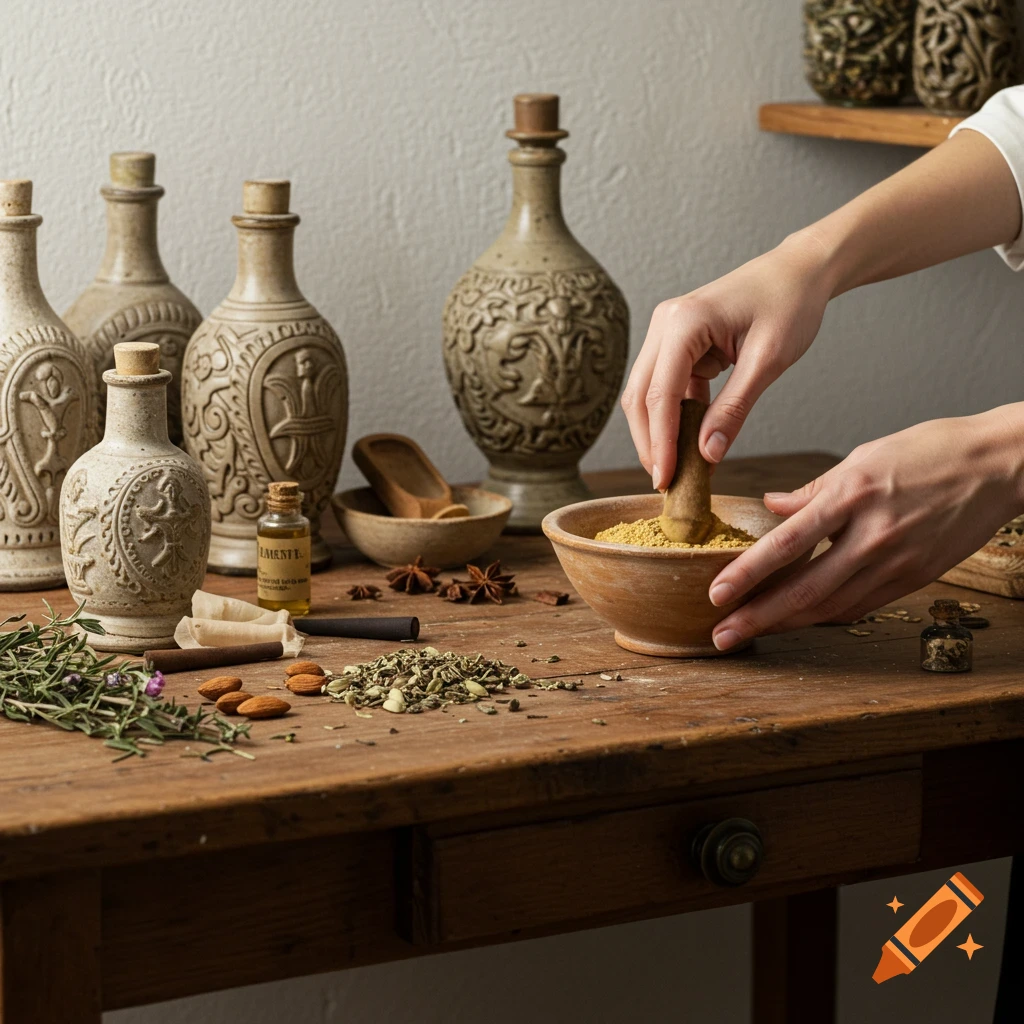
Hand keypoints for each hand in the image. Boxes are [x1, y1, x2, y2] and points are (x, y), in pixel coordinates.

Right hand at [620, 232, 834, 489]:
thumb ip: (734, 408)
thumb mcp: (767, 361)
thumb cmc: (790, 304)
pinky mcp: (678, 344)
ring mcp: (667, 332)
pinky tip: (690, 444)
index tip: (665, 480)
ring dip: (659, 432)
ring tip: (676, 469)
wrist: (800, 270)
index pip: (659, 394)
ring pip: (647, 395)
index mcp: (683, 322)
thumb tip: (707, 455)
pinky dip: (676, 417)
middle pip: (640, 396)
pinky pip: (667, 388)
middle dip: (650, 442)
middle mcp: (664, 324)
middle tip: (666, 484)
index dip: (660, 442)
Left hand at [708, 408, 1023, 650]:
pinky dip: (826, 616)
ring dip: (787, 624)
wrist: (1001, 465)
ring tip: (752, 633)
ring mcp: (897, 561)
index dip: (748, 573)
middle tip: (722, 636)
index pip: (788, 542)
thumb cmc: (931, 450)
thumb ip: (814, 489)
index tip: (716, 594)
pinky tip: (800, 621)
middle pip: (805, 589)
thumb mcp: (864, 455)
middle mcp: (873, 534)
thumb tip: (772, 506)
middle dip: (758, 617)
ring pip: (832, 606)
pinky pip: (861, 605)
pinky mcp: (916, 578)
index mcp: (853, 495)